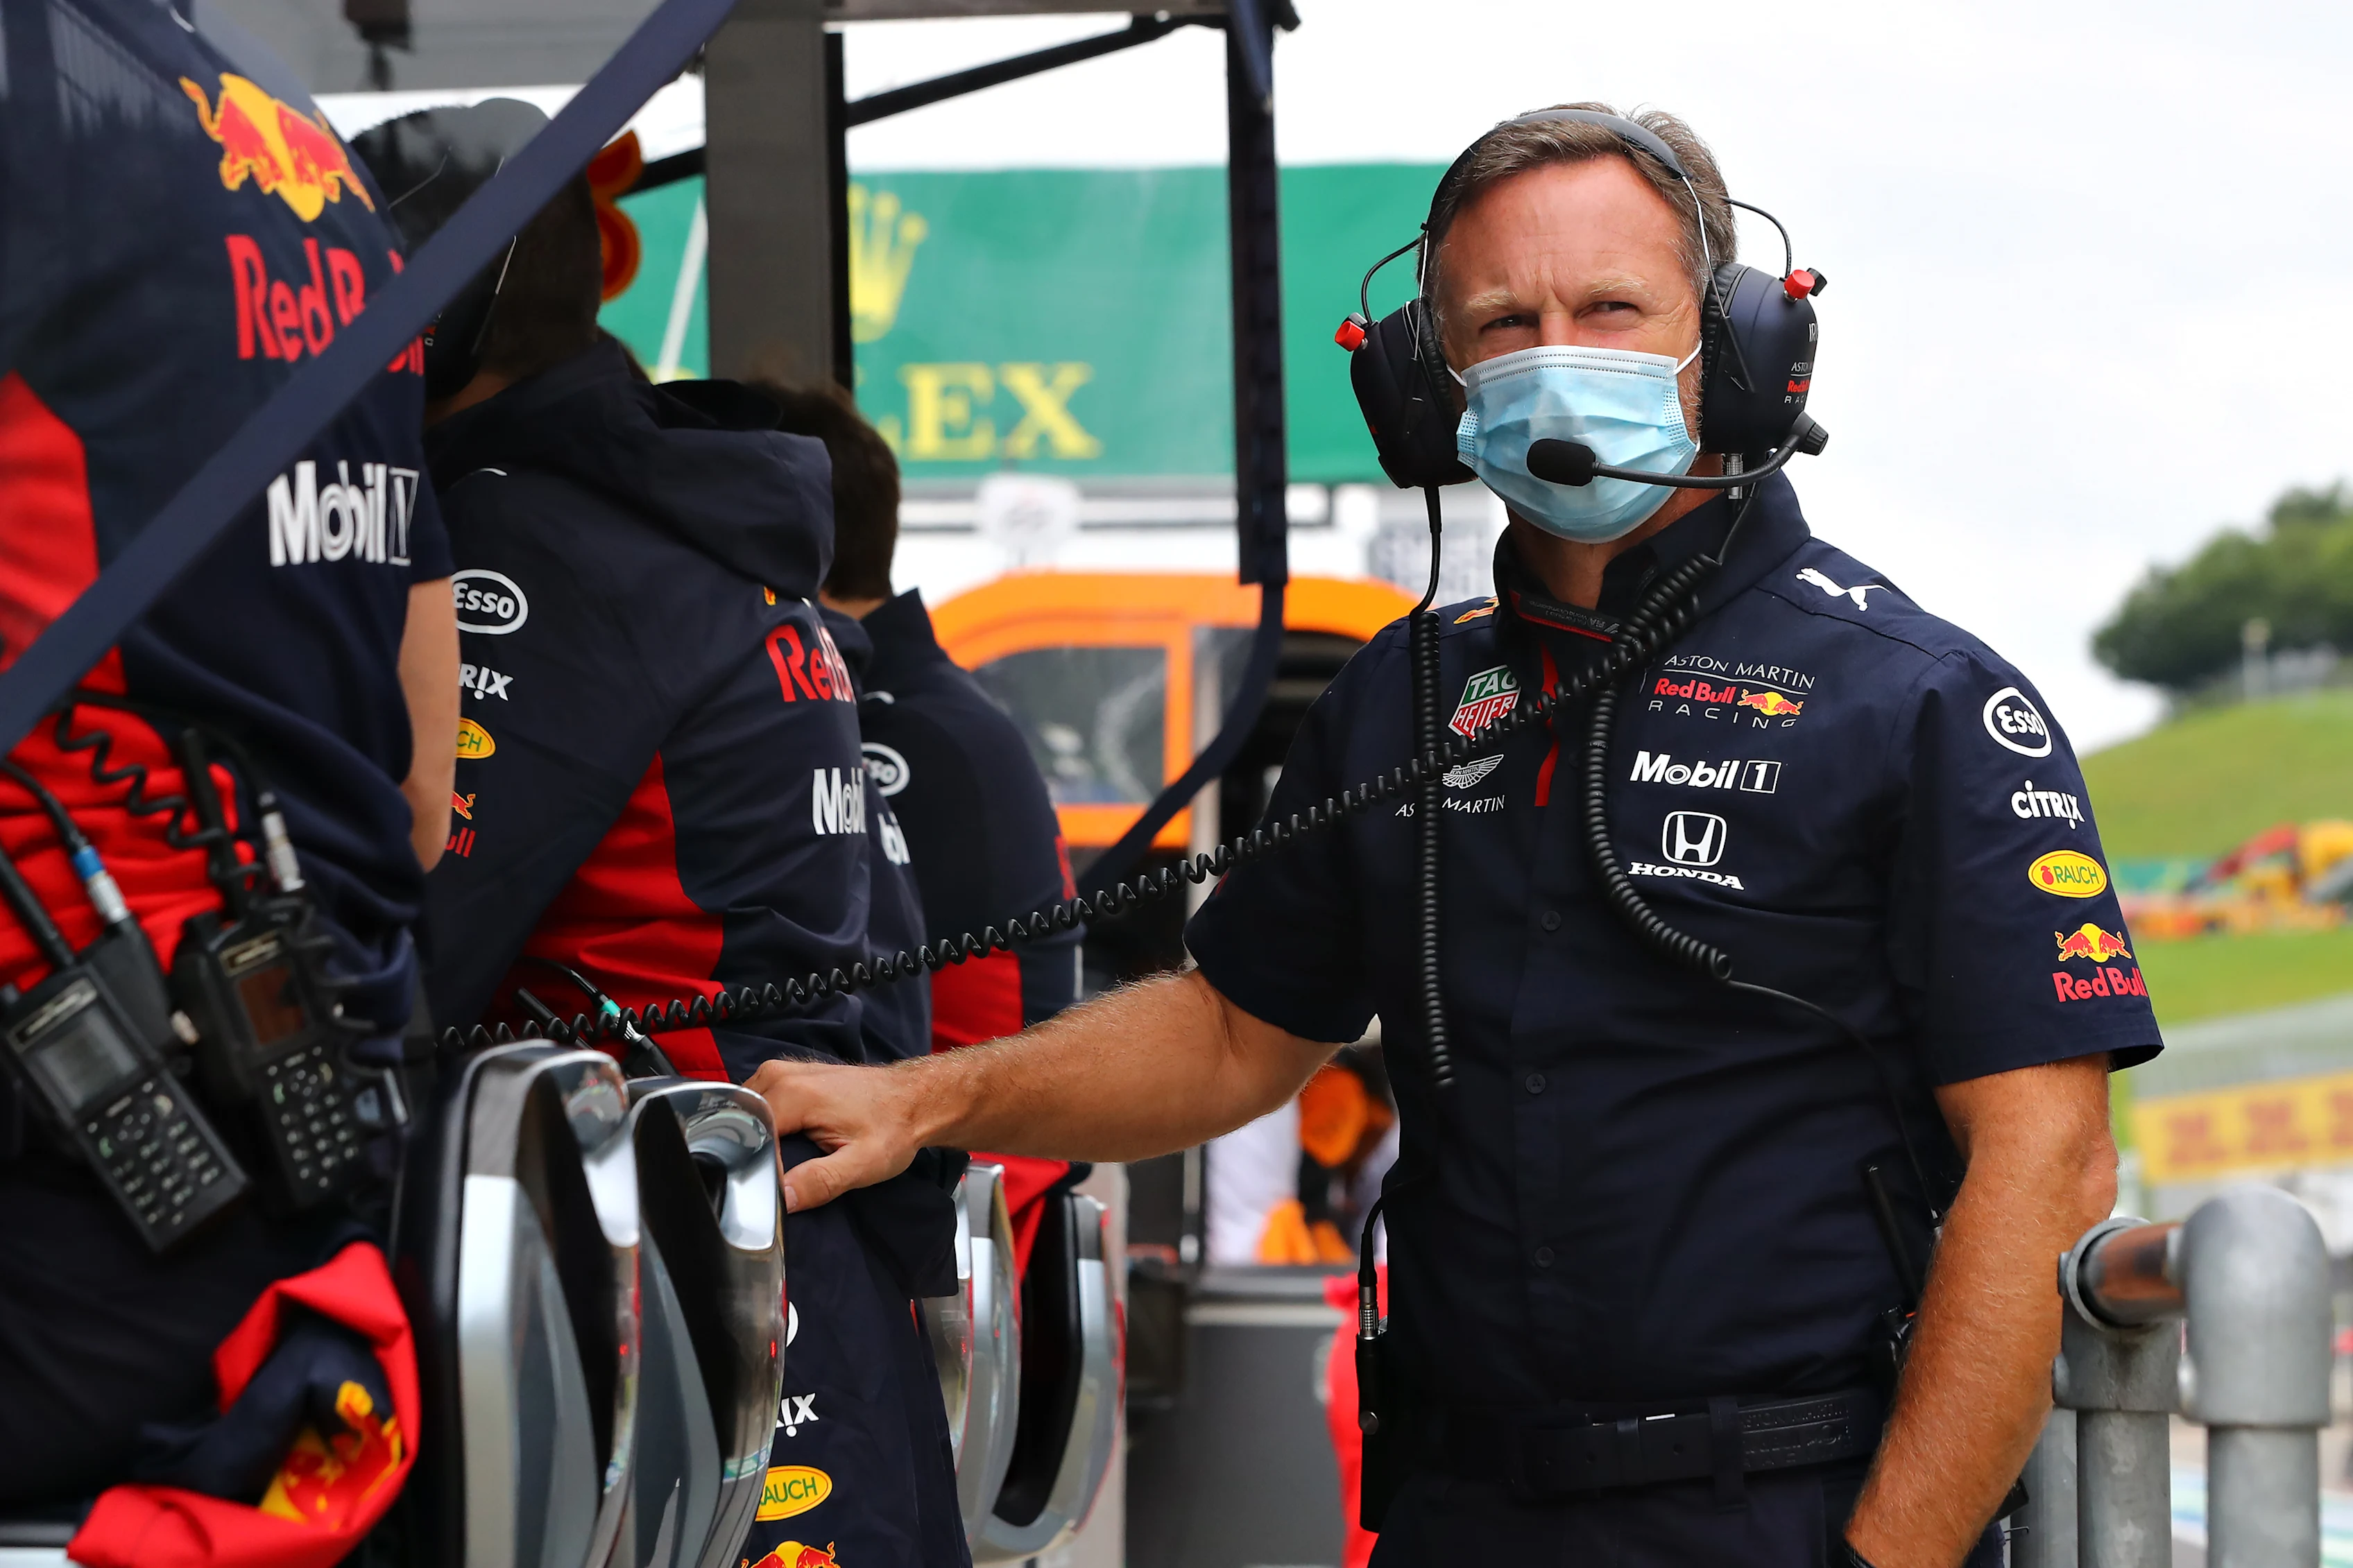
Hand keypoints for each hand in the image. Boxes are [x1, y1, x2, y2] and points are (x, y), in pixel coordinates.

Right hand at [747, 1057, 925, 1212]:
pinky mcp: (788, 1076)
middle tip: (770, 1176)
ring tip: (777, 1162)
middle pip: (739, 1121)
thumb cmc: (893, 1127)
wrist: (914, 1098)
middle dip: (748, 1151)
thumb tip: (782, 1199)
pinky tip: (780, 1144)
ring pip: (745, 1112)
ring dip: (753, 1137)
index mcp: (793, 1093)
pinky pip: (758, 1102)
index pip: (745, 1134)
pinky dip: (762, 1124)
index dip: (751, 1164)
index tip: (766, 1187)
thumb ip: (820, 1181)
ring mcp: (782, 1071)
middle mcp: (780, 1075)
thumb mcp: (862, 1164)